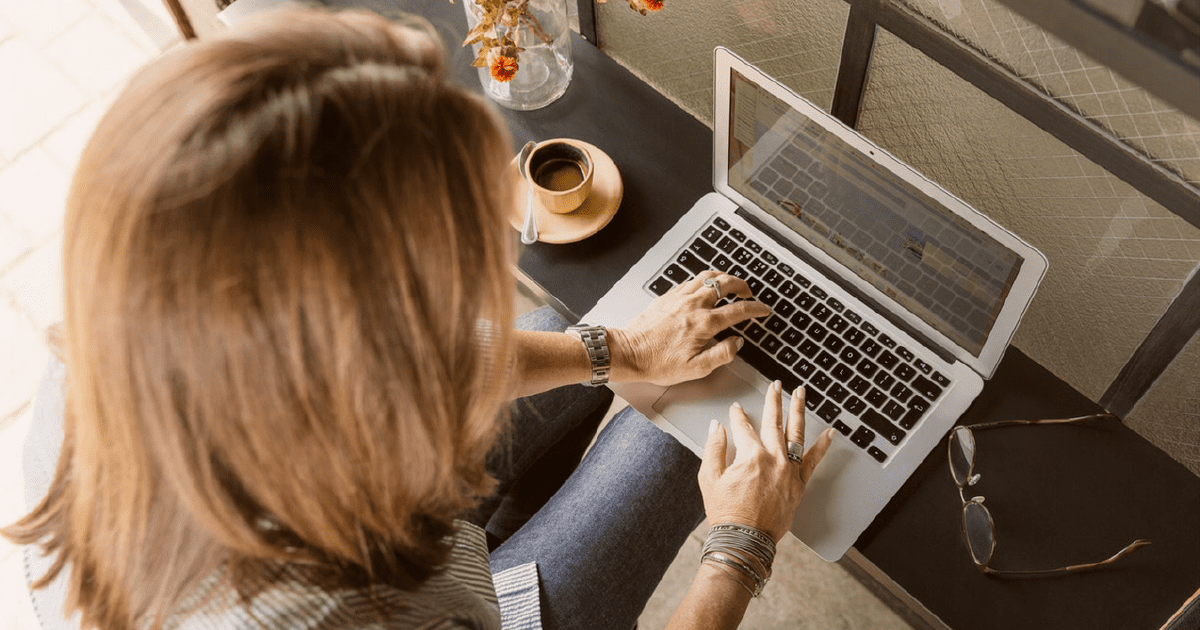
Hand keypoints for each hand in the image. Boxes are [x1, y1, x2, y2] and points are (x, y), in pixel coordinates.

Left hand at [610, 270, 770, 385]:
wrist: (629, 353)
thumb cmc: (658, 363)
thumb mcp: (696, 369)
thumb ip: (722, 354)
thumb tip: (737, 343)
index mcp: (704, 324)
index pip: (738, 310)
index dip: (756, 309)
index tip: (763, 309)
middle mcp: (693, 305)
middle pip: (725, 284)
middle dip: (742, 285)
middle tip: (748, 292)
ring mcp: (679, 298)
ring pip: (707, 276)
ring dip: (723, 277)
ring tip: (730, 284)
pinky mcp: (667, 296)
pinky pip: (690, 281)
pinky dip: (703, 280)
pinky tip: (704, 287)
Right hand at [698, 382, 834, 540]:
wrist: (745, 540)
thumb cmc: (726, 512)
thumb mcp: (709, 478)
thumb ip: (713, 448)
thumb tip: (717, 426)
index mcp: (751, 456)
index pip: (743, 427)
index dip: (737, 416)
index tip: (736, 409)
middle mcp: (773, 458)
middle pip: (773, 422)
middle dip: (773, 400)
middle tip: (776, 385)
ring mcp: (789, 470)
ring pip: (795, 433)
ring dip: (798, 410)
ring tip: (801, 394)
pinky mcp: (799, 484)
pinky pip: (813, 460)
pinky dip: (823, 445)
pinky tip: (830, 432)